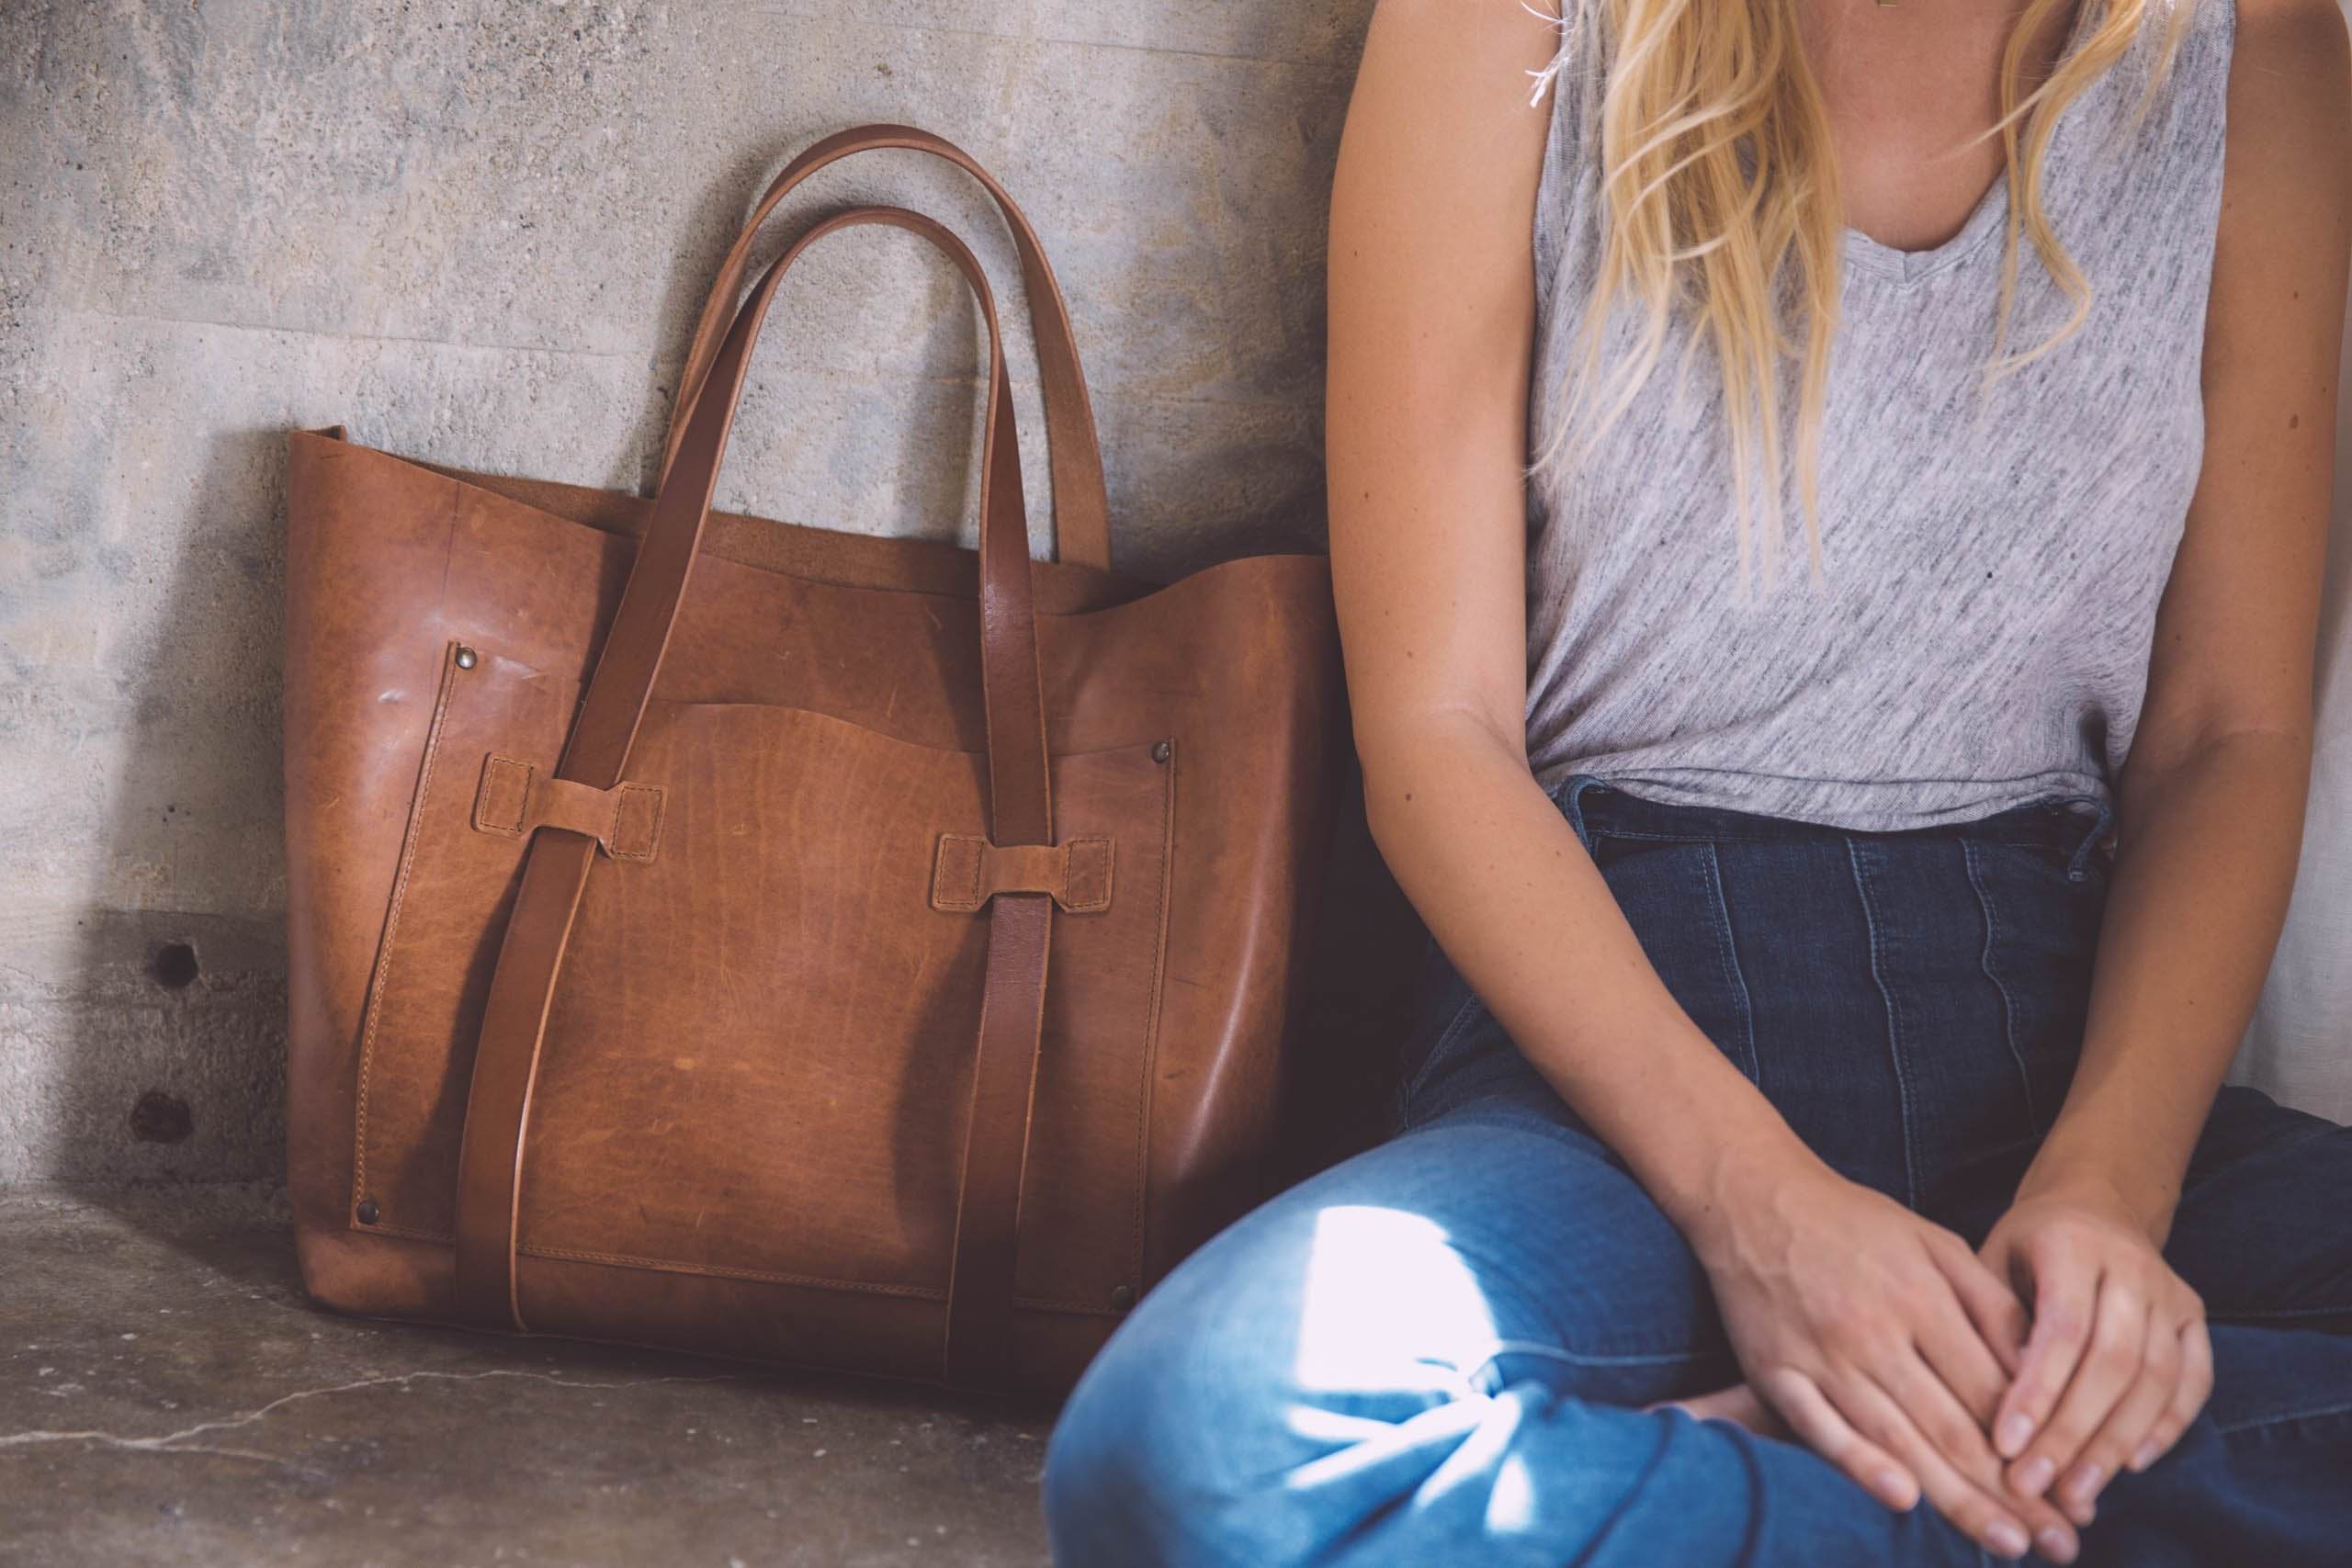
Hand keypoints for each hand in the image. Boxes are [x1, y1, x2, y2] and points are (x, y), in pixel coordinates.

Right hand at [1691, 1157, 2081, 1561]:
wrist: (1754, 1196)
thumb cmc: (1852, 1221)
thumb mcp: (1933, 1242)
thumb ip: (1989, 1303)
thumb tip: (2041, 1369)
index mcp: (1919, 1298)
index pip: (1991, 1390)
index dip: (2037, 1448)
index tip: (2073, 1497)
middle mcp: (1874, 1331)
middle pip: (1954, 1428)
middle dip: (2012, 1495)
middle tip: (2059, 1545)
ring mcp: (1822, 1355)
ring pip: (1898, 1439)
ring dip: (1956, 1498)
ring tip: (2006, 1544)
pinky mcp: (1775, 1370)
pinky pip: (1820, 1428)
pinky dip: (1858, 1464)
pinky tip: (1899, 1500)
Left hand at [1979, 1181, 2212, 1526]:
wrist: (2093, 1203)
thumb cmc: (2025, 1246)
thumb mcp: (1990, 1261)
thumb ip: (1991, 1322)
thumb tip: (1992, 1403)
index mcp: (2071, 1244)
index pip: (2061, 1329)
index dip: (2036, 1393)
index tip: (2004, 1446)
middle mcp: (2131, 1266)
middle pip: (2112, 1361)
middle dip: (2072, 1433)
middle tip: (2035, 1486)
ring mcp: (2170, 1291)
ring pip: (2155, 1378)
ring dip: (2116, 1443)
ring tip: (2077, 1492)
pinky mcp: (2195, 1315)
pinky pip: (2193, 1380)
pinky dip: (2168, 1426)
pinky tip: (2131, 1464)